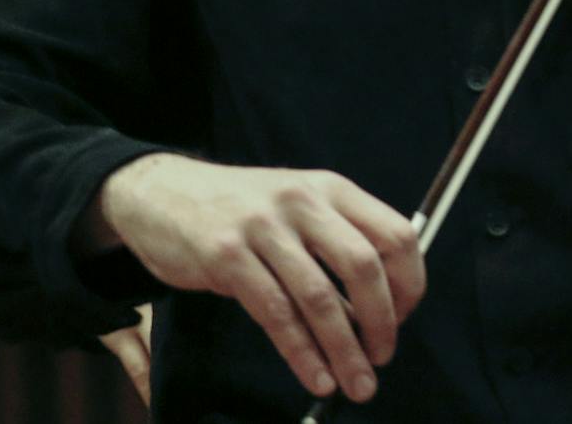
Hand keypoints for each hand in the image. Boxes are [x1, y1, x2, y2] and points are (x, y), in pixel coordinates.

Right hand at [85, 153, 424, 405]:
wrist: (162, 192)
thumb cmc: (241, 209)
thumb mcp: (298, 205)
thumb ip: (337, 240)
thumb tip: (380, 304)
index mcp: (332, 188)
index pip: (395, 234)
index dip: (409, 282)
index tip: (405, 318)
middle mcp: (303, 202)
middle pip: (363, 266)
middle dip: (382, 321)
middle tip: (383, 356)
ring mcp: (263, 228)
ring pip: (318, 297)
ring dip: (344, 349)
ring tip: (356, 383)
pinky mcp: (225, 256)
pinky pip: (274, 314)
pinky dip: (301, 352)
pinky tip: (316, 375)